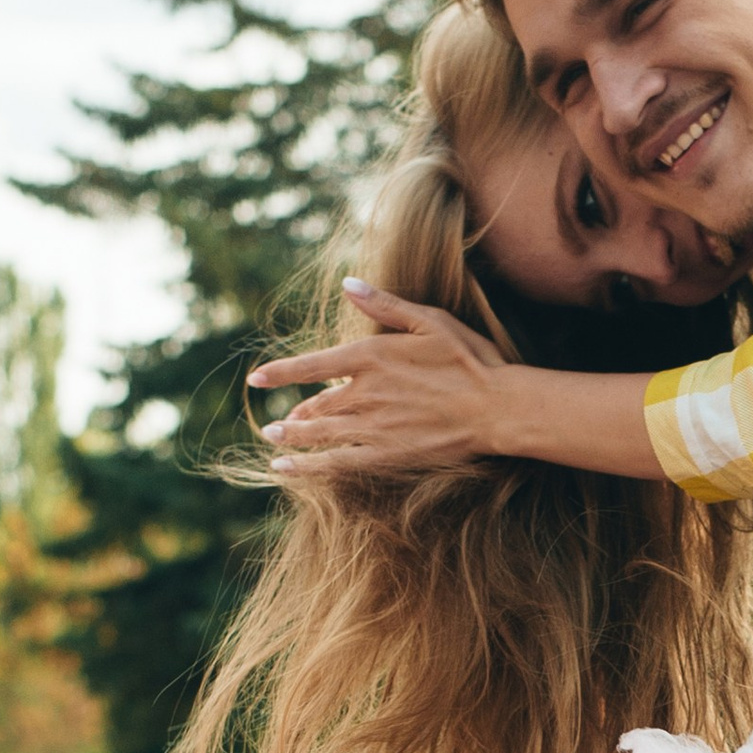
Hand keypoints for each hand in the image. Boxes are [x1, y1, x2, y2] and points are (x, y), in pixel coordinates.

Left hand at [247, 286, 504, 476]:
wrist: (497, 408)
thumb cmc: (470, 360)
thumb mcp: (430, 320)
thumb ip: (385, 304)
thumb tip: (348, 283)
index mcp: (371, 356)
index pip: (312, 365)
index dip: (281, 372)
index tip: (256, 378)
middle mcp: (364, 392)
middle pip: (315, 406)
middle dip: (293, 415)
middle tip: (277, 422)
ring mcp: (373, 426)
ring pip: (319, 434)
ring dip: (292, 437)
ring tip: (273, 439)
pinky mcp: (386, 455)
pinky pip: (335, 463)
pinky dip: (306, 466)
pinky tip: (285, 469)